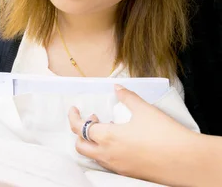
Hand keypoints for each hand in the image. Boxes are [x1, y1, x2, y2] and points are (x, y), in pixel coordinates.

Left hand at [68, 85, 199, 185]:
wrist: (187, 161)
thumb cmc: (165, 134)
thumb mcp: (144, 110)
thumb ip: (127, 97)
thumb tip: (117, 88)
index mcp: (108, 137)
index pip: (79, 128)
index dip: (73, 117)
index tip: (74, 109)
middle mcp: (108, 155)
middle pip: (80, 146)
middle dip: (79, 132)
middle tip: (93, 118)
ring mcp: (117, 167)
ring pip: (93, 156)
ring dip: (93, 142)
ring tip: (109, 128)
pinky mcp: (128, 174)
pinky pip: (107, 163)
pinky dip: (105, 151)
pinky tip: (121, 141)